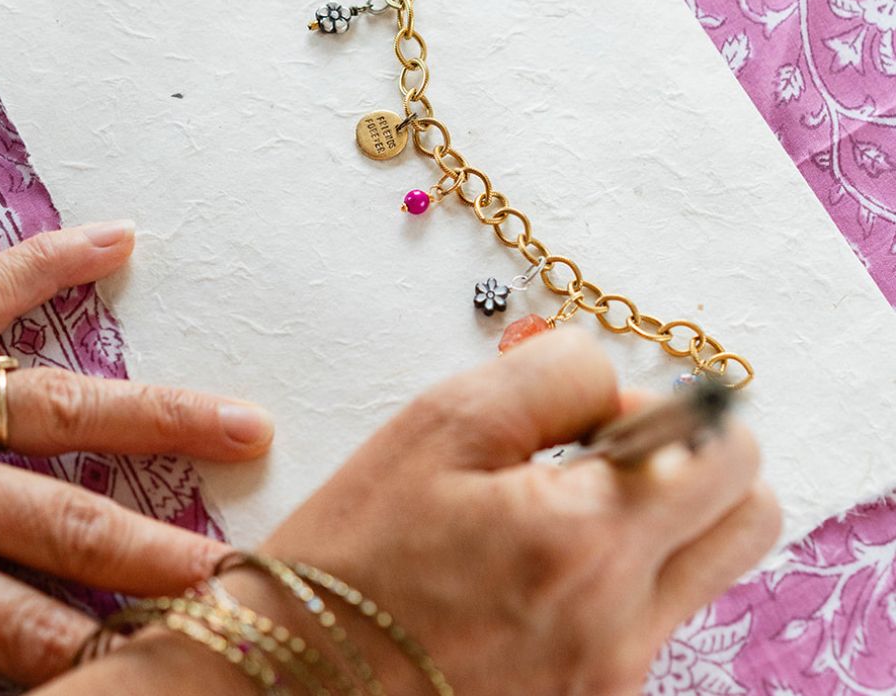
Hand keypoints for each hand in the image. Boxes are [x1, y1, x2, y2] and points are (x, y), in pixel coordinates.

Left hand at [0, 222, 273, 688]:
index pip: (13, 626)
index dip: (91, 650)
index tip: (162, 654)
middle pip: (62, 523)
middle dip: (151, 552)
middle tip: (234, 568)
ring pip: (60, 409)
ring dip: (158, 421)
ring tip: (245, 425)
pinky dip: (53, 264)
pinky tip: (122, 240)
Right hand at [43, 328, 777, 695]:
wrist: (296, 683)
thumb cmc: (353, 552)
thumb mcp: (440, 428)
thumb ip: (553, 378)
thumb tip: (623, 385)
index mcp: (585, 538)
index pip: (720, 446)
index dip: (664, 404)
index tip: (593, 412)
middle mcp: (622, 621)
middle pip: (748, 513)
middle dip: (696, 459)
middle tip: (604, 450)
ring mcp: (615, 675)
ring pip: (710, 567)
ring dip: (666, 517)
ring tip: (571, 505)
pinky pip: (657, 618)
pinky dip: (623, 573)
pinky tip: (539, 564)